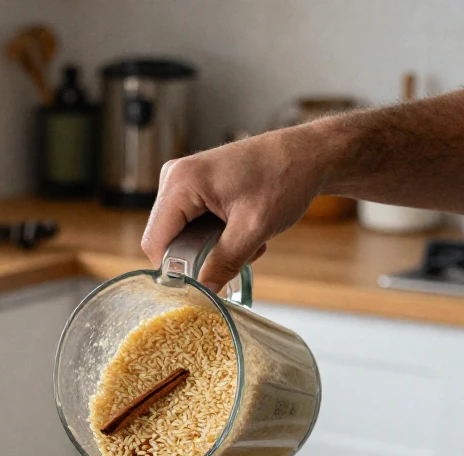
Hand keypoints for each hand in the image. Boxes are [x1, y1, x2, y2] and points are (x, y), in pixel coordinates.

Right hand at [141, 125, 331, 290]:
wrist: (308, 154)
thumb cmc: (285, 178)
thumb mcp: (253, 228)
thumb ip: (223, 263)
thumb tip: (203, 293)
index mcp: (181, 182)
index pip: (155, 242)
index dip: (174, 270)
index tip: (204, 281)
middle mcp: (175, 178)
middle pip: (166, 240)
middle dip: (199, 258)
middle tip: (236, 255)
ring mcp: (185, 182)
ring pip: (182, 236)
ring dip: (213, 249)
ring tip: (246, 240)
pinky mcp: (196, 188)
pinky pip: (194, 226)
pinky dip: (218, 237)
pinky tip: (243, 230)